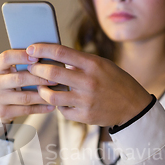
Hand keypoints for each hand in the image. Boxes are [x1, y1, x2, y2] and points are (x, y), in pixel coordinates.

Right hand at [0, 49, 56, 126]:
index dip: (22, 56)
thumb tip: (45, 56)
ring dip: (43, 95)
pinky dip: (40, 108)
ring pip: (25, 97)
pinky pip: (26, 110)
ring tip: (56, 92)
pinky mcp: (3, 112)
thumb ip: (19, 63)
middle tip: (55, 78)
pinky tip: (51, 105)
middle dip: (39, 78)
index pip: (6, 57)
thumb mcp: (6, 71)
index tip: (38, 57)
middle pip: (19, 78)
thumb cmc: (6, 83)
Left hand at [26, 44, 152, 126]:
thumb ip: (80, 62)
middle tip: (31, 68)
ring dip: (42, 90)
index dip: (42, 49)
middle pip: (51, 73)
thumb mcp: (102, 65)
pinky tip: (60, 101)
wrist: (133, 106)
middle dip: (36, 69)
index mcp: (93, 64)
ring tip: (41, 87)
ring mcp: (86, 100)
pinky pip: (62, 110)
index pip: (61, 52)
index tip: (31, 49)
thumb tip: (55, 59)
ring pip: (52, 95)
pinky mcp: (85, 116)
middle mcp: (88, 81)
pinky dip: (58, 105)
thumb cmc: (115, 82)